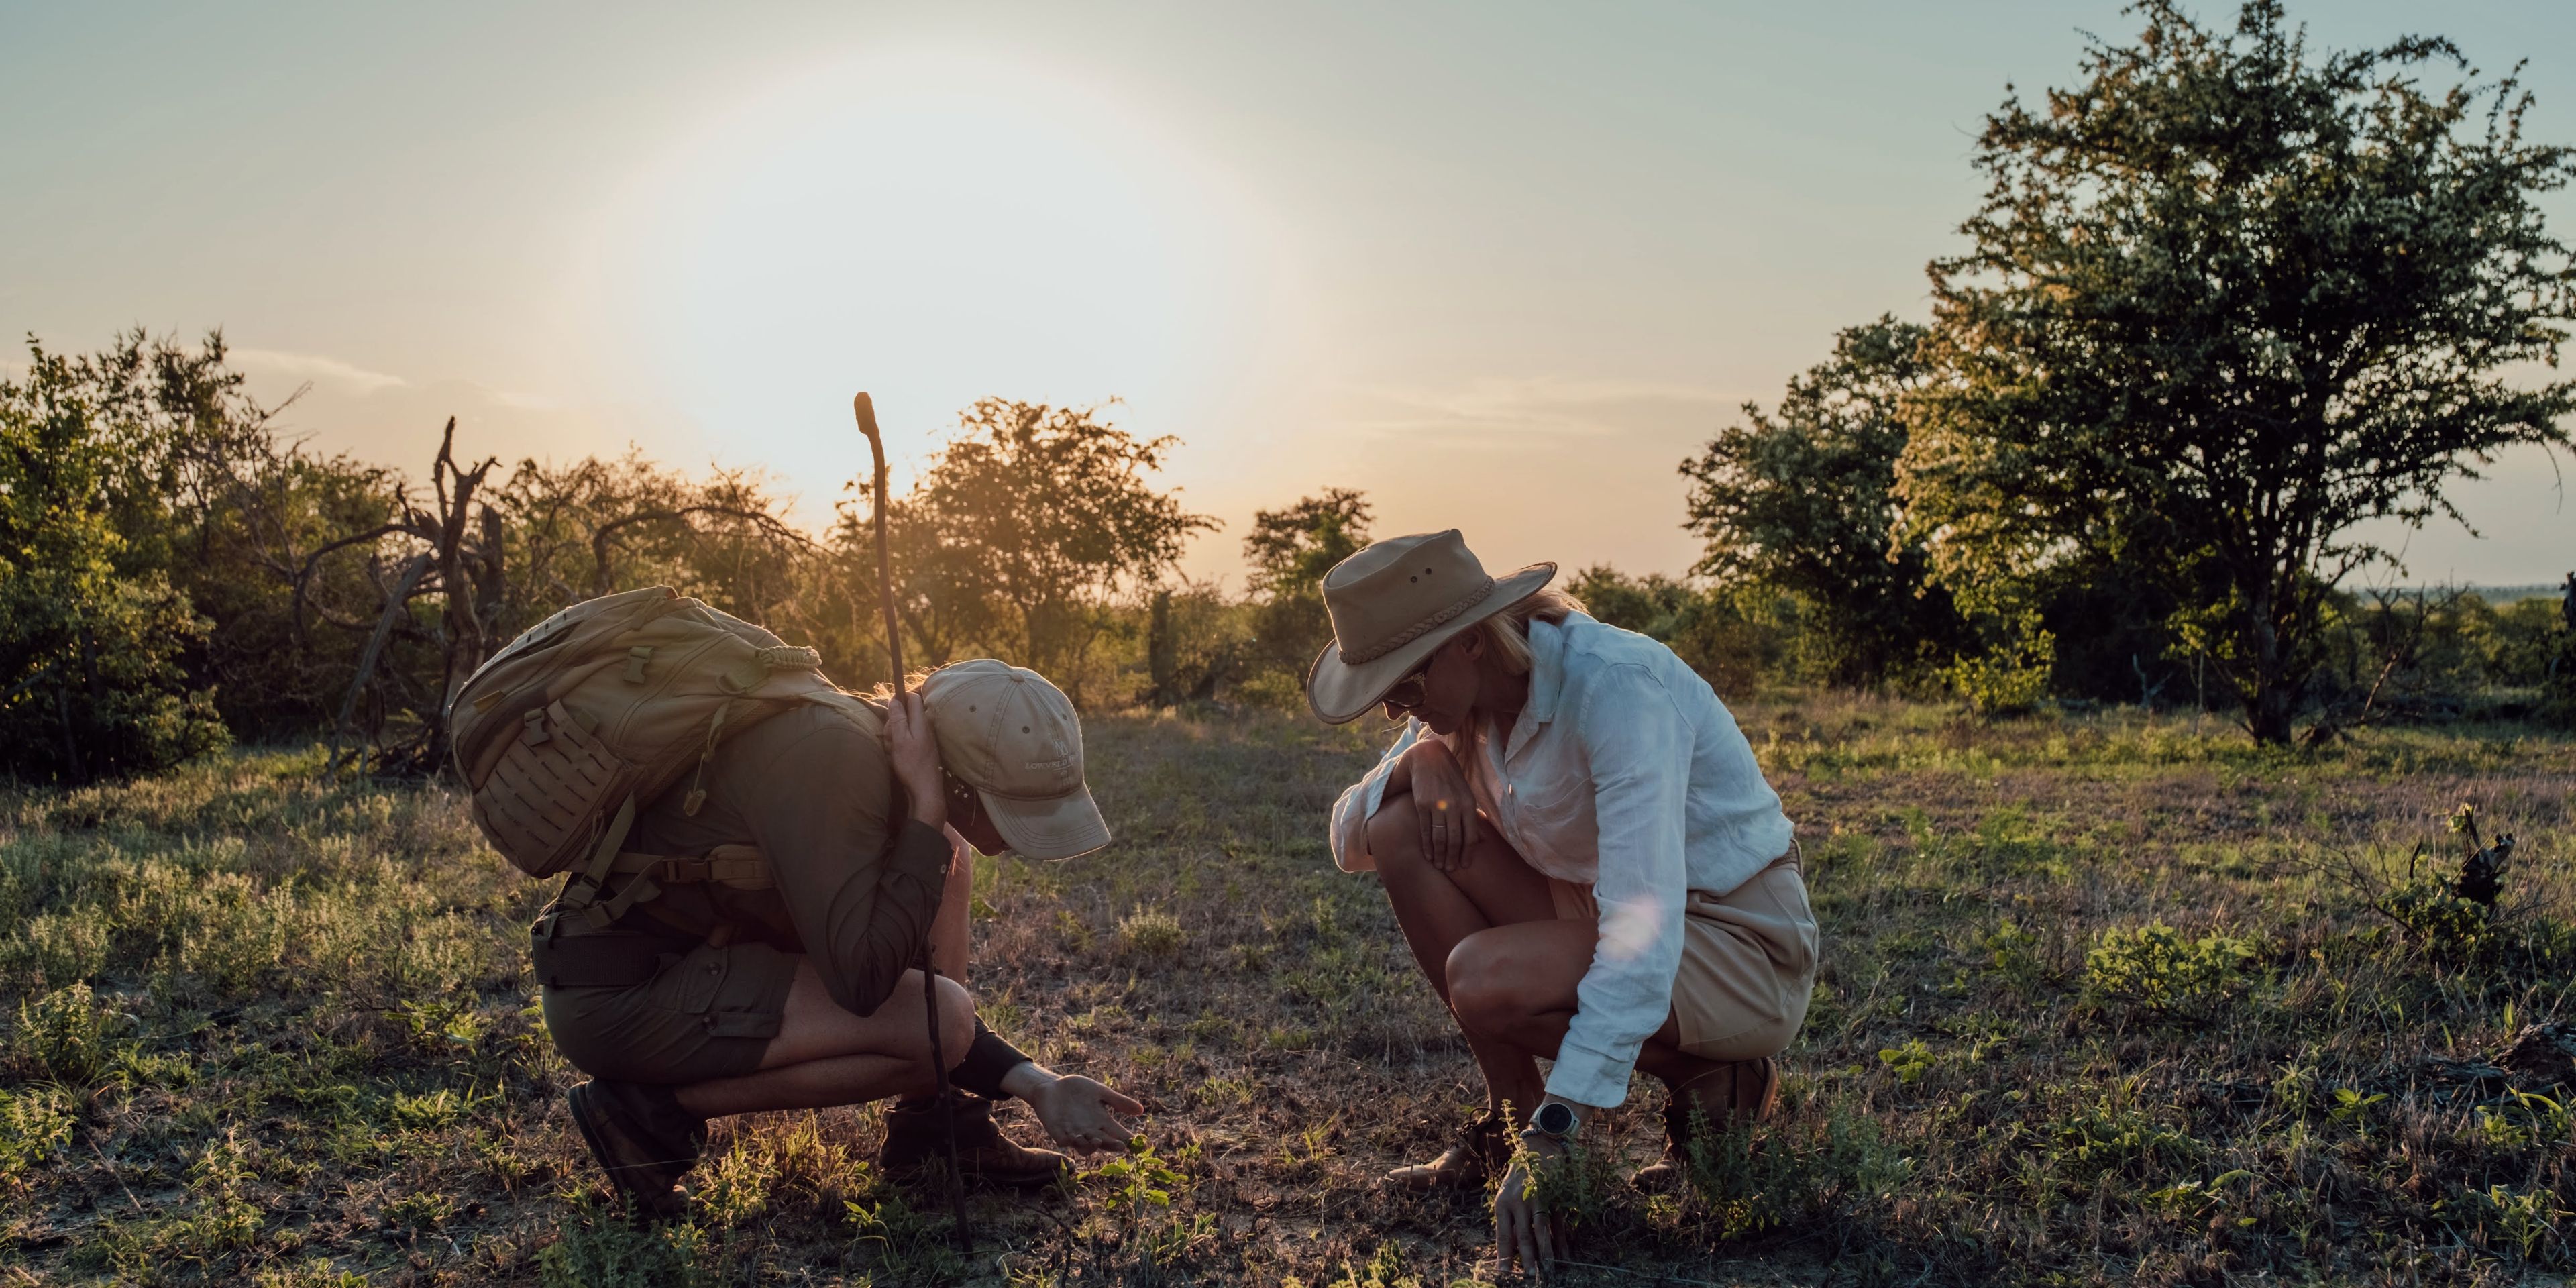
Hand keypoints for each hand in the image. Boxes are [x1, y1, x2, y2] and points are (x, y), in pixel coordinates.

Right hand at [885, 692, 945, 828]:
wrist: (925, 790)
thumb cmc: (912, 765)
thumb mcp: (900, 739)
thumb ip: (898, 718)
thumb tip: (895, 699)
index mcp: (921, 722)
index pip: (913, 698)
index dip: (900, 699)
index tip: (889, 710)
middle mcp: (924, 728)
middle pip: (905, 715)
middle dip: (893, 723)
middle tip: (890, 737)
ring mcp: (923, 739)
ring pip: (903, 729)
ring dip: (894, 737)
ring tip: (893, 750)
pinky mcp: (919, 749)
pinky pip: (905, 741)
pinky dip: (898, 747)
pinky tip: (896, 757)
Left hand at [1013, 1071, 1143, 1154]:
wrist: (1052, 1086)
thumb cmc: (1077, 1089)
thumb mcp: (1100, 1092)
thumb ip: (1118, 1101)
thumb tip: (1141, 1110)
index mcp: (1101, 1122)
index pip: (1117, 1134)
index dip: (1127, 1139)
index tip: (1138, 1143)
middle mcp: (1089, 1131)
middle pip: (1103, 1143)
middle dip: (1111, 1145)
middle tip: (1120, 1145)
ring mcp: (1074, 1134)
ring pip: (1084, 1147)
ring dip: (1090, 1146)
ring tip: (1097, 1140)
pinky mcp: (1058, 1132)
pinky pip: (1063, 1140)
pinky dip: (1068, 1140)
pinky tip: (1073, 1137)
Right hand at [1403, 738, 1477, 870]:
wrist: (1429, 759)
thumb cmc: (1451, 780)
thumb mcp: (1466, 794)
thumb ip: (1471, 816)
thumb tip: (1481, 840)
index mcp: (1468, 804)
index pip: (1470, 835)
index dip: (1467, 853)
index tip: (1464, 866)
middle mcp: (1454, 805)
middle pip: (1454, 839)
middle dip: (1452, 857)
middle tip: (1451, 869)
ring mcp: (1437, 805)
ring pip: (1439, 837)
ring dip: (1439, 854)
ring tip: (1439, 866)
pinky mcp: (1422, 804)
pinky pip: (1425, 830)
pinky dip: (1426, 845)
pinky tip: (1428, 854)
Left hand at [1494, 1146, 1563, 1279]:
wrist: (1539, 1147)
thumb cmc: (1519, 1176)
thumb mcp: (1507, 1196)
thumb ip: (1510, 1220)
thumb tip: (1512, 1249)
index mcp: (1503, 1203)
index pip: (1503, 1235)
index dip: (1504, 1255)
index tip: (1504, 1273)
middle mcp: (1519, 1201)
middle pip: (1524, 1235)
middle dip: (1528, 1259)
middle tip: (1530, 1277)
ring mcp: (1539, 1198)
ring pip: (1543, 1230)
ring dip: (1546, 1252)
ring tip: (1549, 1270)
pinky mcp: (1556, 1196)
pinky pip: (1558, 1222)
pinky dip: (1561, 1240)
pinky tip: (1564, 1255)